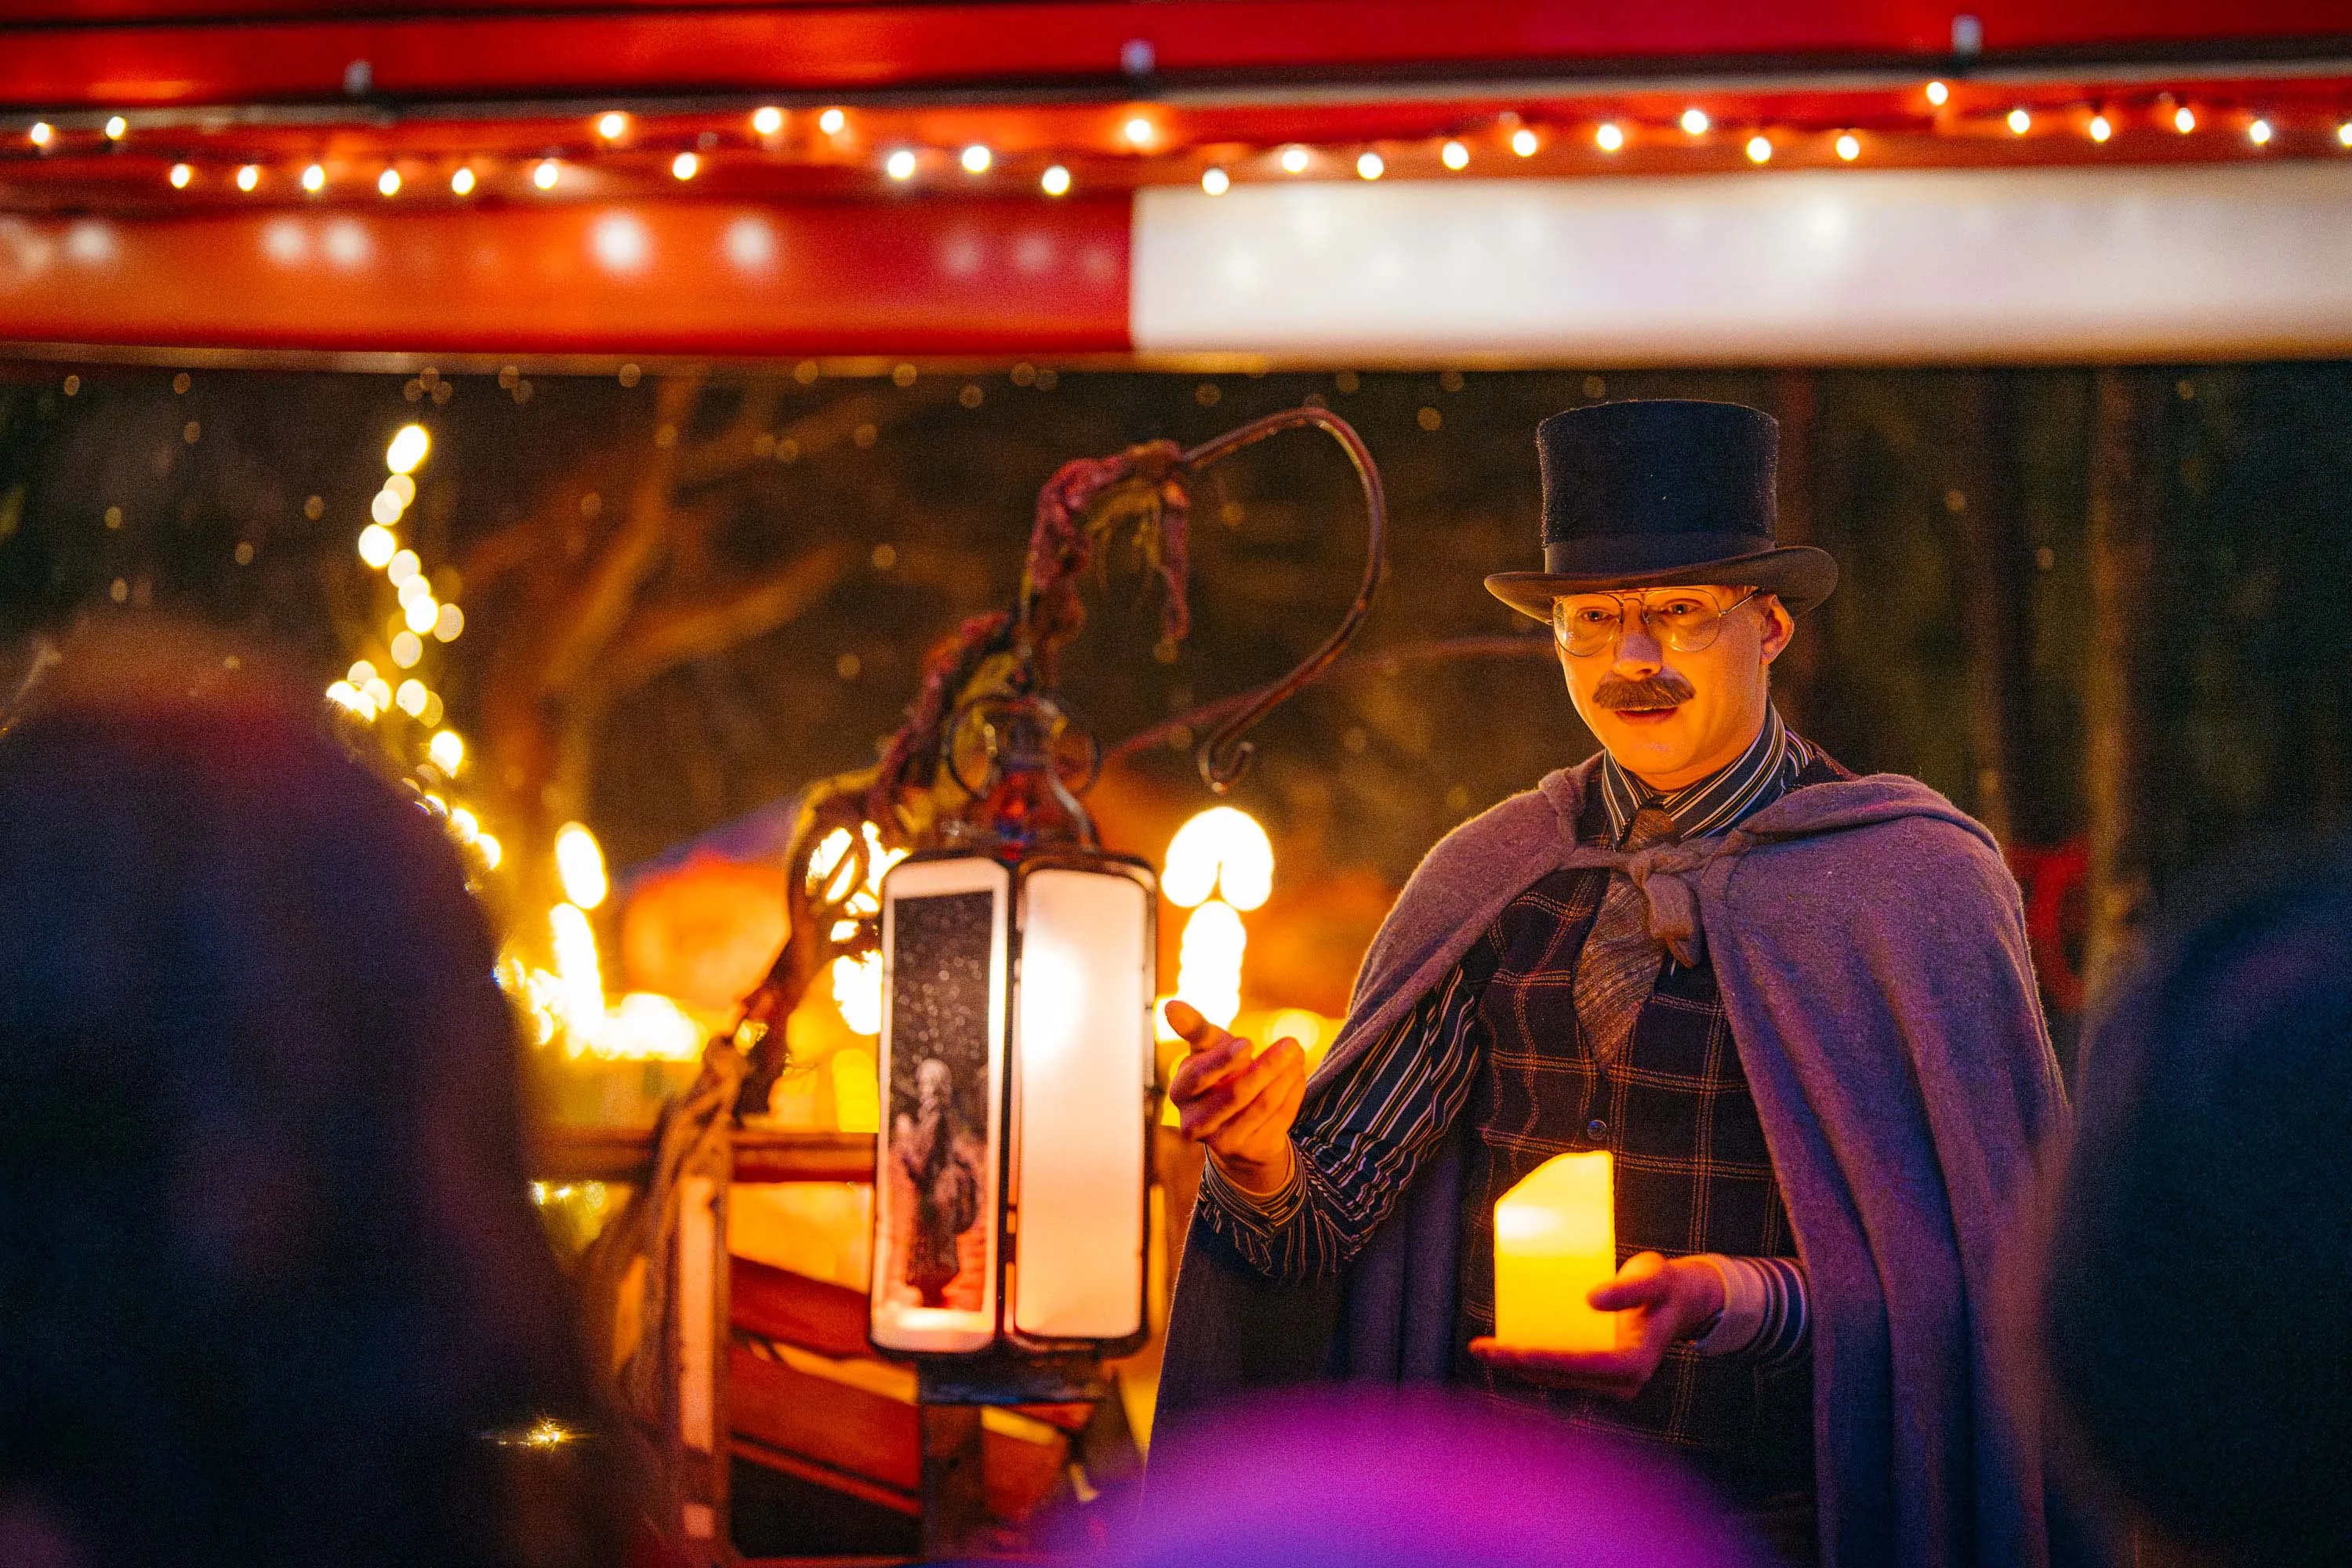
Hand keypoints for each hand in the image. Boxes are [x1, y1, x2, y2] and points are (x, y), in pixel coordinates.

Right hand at [1163, 999, 1306, 1197]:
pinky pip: (1278, 1119)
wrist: (1236, 1121)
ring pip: (1261, 1106)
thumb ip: (1194, 1029)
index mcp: (1180, 1092)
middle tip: (1292, 1044)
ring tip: (1297, 1053)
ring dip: (1284, 1077)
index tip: (1248, 1043)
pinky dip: (1292, 1093)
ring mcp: (1221, 1142)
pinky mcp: (1248, 1151)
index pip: (1198, 1077)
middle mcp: (1194, 1123)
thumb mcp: (1209, 1050)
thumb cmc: (1220, 1073)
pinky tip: (1297, 1075)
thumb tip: (1171, 1005)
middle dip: (1266, 1067)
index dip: (1223, 1061)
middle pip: (1234, 1095)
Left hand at [1468, 1252, 1725, 1400]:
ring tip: (1481, 1349)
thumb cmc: (1666, 1284)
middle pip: (1560, 1376)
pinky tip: (1506, 1348)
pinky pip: (1559, 1371)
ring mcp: (1609, 1381)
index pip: (1582, 1366)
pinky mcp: (1599, 1373)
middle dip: (1517, 1365)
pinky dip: (1531, 1363)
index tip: (1512, 1350)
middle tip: (1479, 1347)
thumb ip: (1628, 1288)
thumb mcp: (1654, 1277)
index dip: (1546, 1361)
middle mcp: (1621, 1382)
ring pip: (1555, 1378)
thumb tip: (1592, 1299)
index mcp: (1635, 1364)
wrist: (1681, 1299)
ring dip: (1517, 1367)